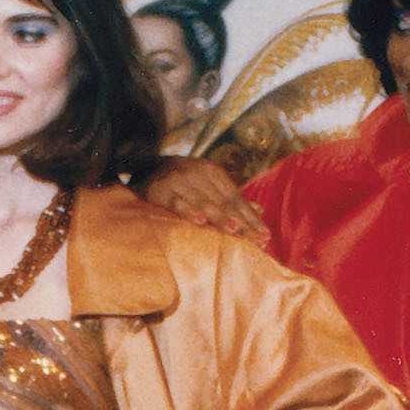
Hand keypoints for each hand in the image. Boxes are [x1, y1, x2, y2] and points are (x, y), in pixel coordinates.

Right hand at [135, 156, 266, 244]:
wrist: (144, 168)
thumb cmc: (182, 182)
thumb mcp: (207, 185)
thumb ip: (231, 198)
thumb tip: (260, 209)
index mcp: (213, 173)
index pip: (236, 199)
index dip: (251, 218)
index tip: (265, 236)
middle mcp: (198, 174)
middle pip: (224, 202)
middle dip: (241, 222)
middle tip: (256, 240)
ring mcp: (179, 180)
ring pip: (204, 202)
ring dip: (220, 217)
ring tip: (235, 230)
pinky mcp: (160, 190)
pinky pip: (176, 203)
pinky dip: (188, 211)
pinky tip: (200, 221)